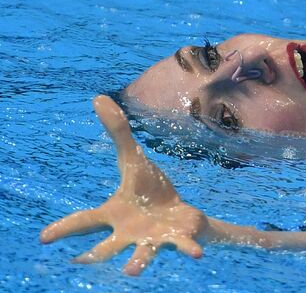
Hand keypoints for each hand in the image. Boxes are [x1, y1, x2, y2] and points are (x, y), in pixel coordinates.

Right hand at [40, 95, 206, 275]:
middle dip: (98, 254)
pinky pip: (183, 246)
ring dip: (138, 262)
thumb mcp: (134, 160)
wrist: (181, 214)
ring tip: (130, 271)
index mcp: (115, 215)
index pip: (85, 221)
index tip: (44, 237)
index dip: (65, 228)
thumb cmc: (149, 191)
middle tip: (84, 261)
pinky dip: (189, 249)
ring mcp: (153, 239)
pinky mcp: (178, 239)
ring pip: (143, 254)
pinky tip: (197, 254)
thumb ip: (118, 133)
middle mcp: (130, 233)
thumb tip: (98, 98)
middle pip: (109, 246)